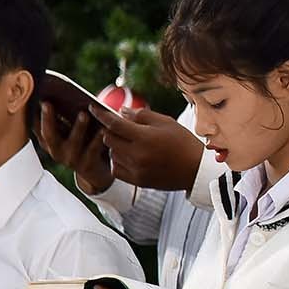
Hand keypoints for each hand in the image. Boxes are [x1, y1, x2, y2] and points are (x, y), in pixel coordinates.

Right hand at [35, 102, 112, 194]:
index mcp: (48, 141)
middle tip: (47, 103)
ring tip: (83, 114)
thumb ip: (61, 118)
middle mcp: (55, 151)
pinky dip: (98, 139)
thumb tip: (52, 94)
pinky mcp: (87, 164)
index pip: (35, 126)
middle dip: (47, 118)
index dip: (31, 114)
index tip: (29, 98)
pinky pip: (93, 150)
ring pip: (73, 141)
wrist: (94, 171)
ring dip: (77, 127)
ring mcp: (70, 159)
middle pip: (48, 134)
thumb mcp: (67, 131)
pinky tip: (103, 128)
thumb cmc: (80, 143)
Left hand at [88, 105, 205, 193]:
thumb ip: (142, 115)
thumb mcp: (166, 122)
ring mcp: (137, 169)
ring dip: (115, 145)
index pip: (114, 124)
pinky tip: (130, 156)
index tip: (92, 107)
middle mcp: (138, 154)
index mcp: (145, 137)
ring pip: (112, 153)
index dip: (101, 114)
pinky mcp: (137, 181)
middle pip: (109, 139)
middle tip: (118, 126)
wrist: (196, 170)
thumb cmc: (183, 142)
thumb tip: (121, 112)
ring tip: (130, 142)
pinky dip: (118, 160)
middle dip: (110, 130)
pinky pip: (116, 169)